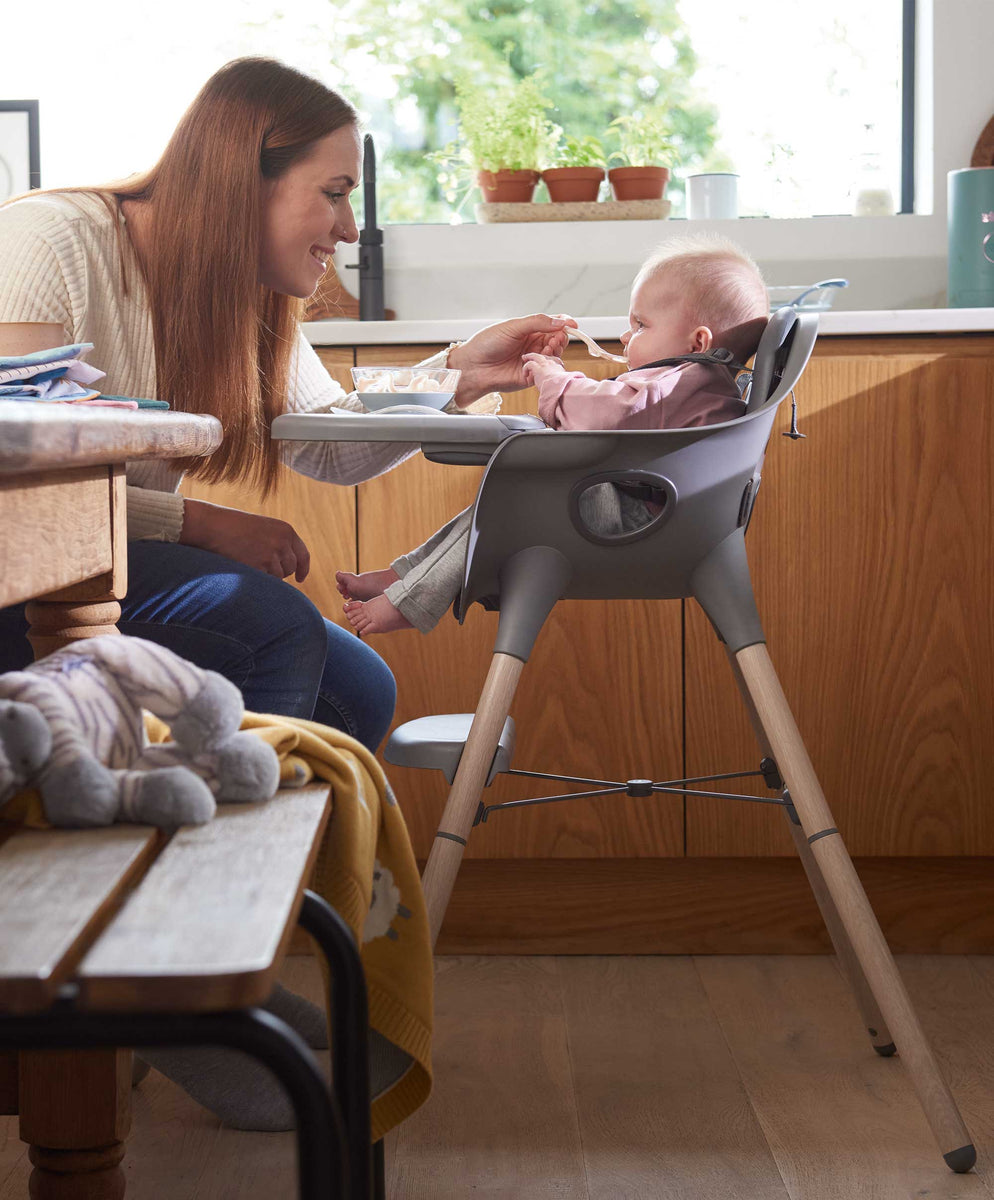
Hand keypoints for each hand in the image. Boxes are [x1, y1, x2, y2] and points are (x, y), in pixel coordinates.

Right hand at [180, 499, 310, 581]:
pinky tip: (244, 566)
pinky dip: (257, 579)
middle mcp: (283, 542)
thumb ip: (278, 542)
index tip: (300, 579)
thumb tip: (290, 566)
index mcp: (286, 530)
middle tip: (260, 564)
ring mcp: (272, 555)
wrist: (213, 525)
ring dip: (266, 575)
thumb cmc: (233, 526)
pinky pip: (265, 581)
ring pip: (278, 577)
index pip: (303, 555)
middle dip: (280, 571)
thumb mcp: (263, 528)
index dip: (303, 569)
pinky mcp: (260, 567)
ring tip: (248, 560)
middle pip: (290, 568)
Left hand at [448, 313, 576, 404]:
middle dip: (560, 338)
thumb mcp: (513, 326)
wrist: (473, 367)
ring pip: (554, 356)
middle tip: (556, 338)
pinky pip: (547, 371)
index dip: (563, 324)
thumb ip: (538, 322)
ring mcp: (533, 360)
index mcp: (528, 330)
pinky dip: (546, 365)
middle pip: (557, 340)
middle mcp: (532, 345)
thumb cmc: (486, 344)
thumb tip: (560, 321)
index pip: (552, 325)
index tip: (571, 324)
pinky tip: (539, 360)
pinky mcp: (531, 376)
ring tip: (548, 347)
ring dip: (555, 350)